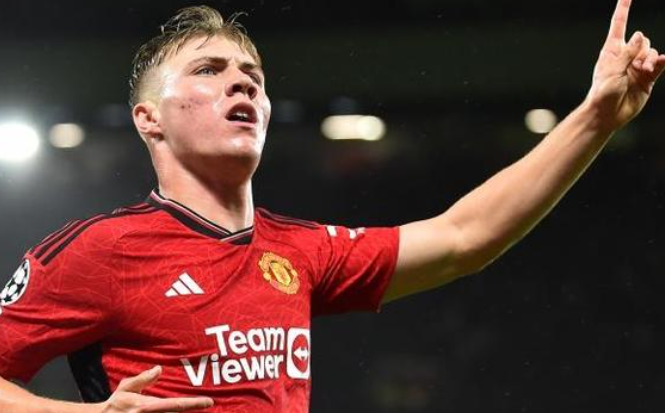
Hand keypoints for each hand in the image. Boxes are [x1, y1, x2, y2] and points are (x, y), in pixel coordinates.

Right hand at [96, 366, 212, 412]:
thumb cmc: (115, 405)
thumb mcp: (125, 388)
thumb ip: (142, 379)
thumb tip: (159, 369)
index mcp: (146, 407)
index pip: (176, 404)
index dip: (194, 404)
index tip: (210, 402)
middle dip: (190, 411)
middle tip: (207, 406)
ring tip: (197, 409)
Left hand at [586, 0, 664, 129]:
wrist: (606, 114)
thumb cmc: (602, 92)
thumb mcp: (612, 70)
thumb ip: (627, 52)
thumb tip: (640, 35)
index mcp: (612, 50)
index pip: (619, 24)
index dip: (624, 9)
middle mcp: (626, 56)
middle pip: (643, 40)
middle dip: (643, 49)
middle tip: (637, 67)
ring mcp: (637, 67)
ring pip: (652, 52)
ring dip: (650, 60)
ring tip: (642, 72)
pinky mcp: (647, 78)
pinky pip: (658, 65)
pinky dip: (661, 62)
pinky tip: (662, 61)